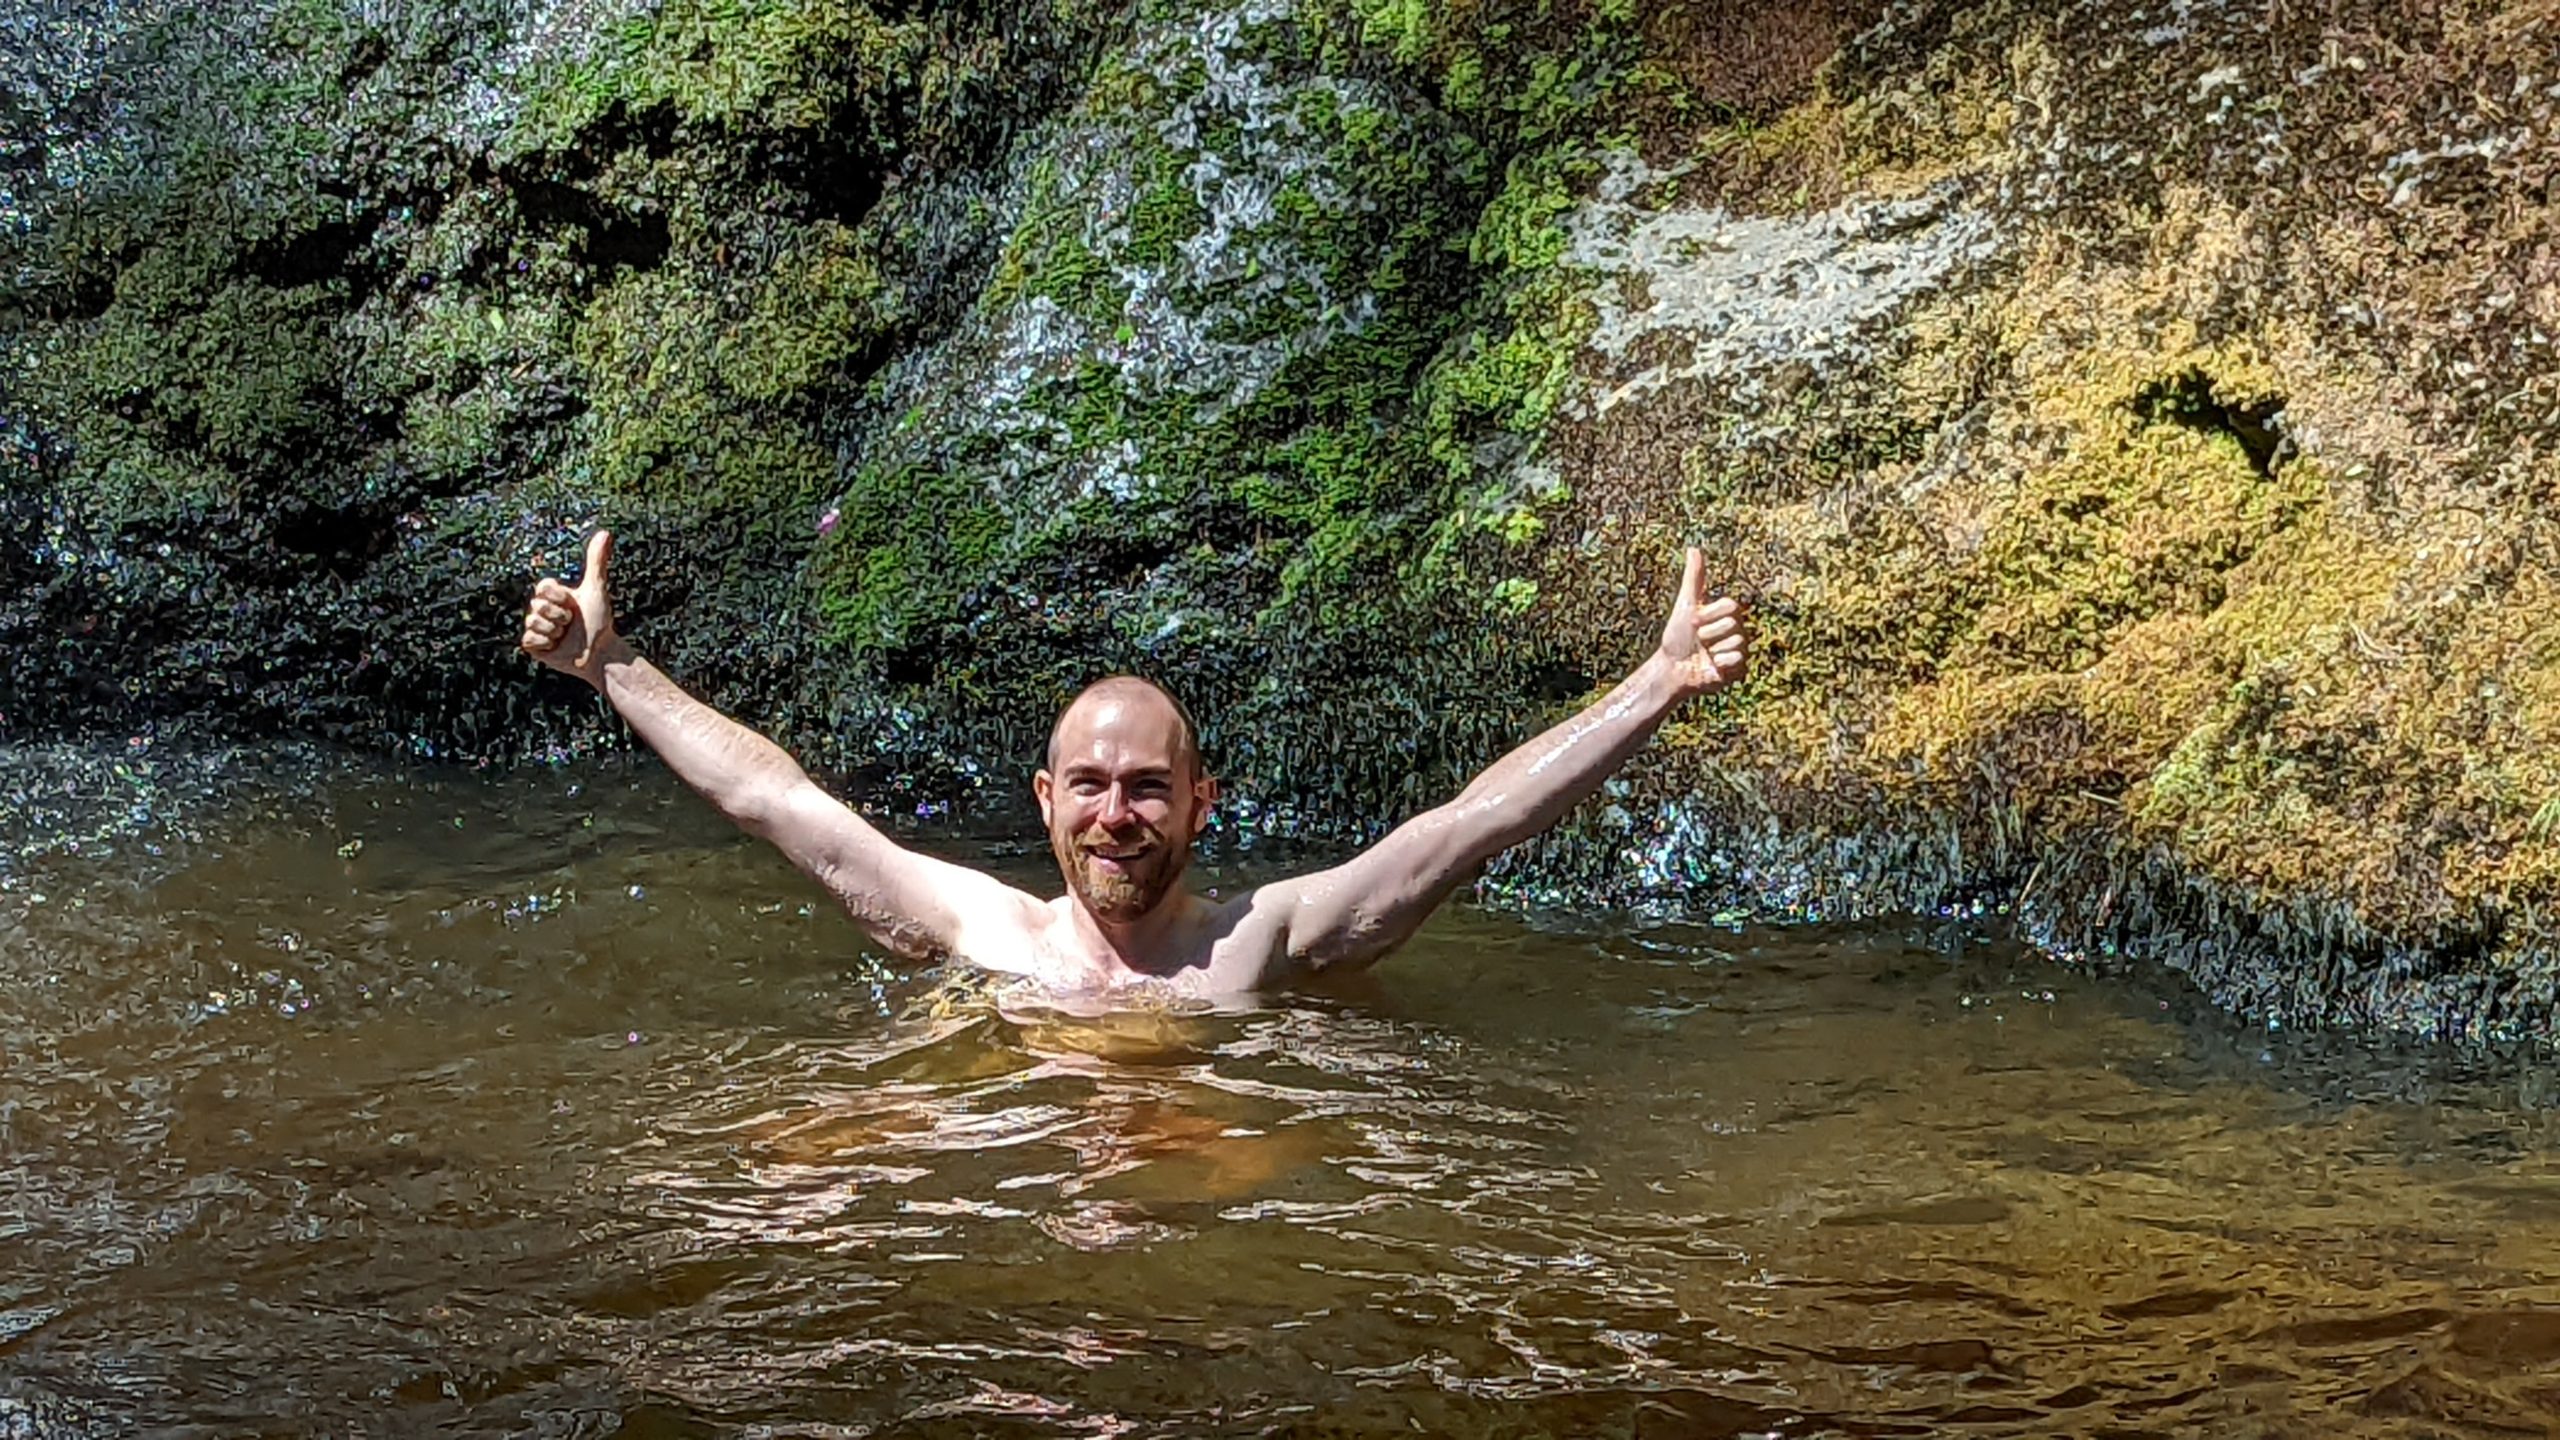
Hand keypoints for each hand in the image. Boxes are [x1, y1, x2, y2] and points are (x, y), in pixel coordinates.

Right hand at [520, 530, 621, 686]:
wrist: (600, 652)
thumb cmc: (600, 621)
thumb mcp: (596, 588)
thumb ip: (596, 561)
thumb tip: (605, 533)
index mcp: (553, 595)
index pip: (541, 587)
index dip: (558, 596)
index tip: (572, 603)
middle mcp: (542, 610)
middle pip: (536, 605)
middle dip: (559, 615)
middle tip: (571, 623)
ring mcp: (536, 628)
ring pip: (533, 623)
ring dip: (555, 631)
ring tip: (566, 636)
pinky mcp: (533, 646)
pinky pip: (529, 640)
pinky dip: (547, 644)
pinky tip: (557, 647)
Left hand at [1657, 546, 1747, 697]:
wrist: (1672, 668)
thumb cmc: (1677, 637)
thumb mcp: (1685, 605)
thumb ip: (1694, 579)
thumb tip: (1694, 549)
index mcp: (1727, 615)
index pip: (1730, 606)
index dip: (1708, 615)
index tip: (1694, 623)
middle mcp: (1737, 631)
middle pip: (1733, 624)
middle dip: (1708, 633)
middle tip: (1698, 641)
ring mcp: (1739, 650)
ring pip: (1736, 643)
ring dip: (1714, 650)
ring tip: (1705, 655)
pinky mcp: (1739, 669)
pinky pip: (1738, 661)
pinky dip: (1720, 664)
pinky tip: (1713, 667)